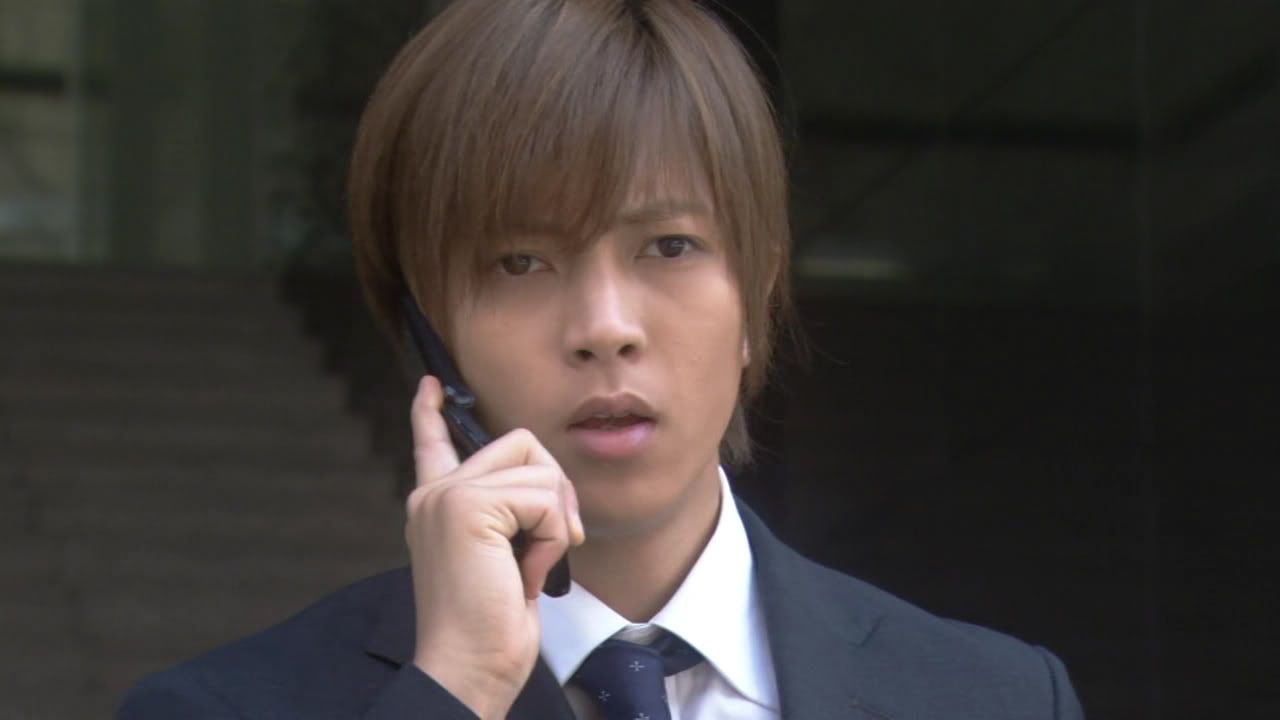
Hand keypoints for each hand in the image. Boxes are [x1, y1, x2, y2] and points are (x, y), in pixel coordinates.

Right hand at [406, 376, 583, 718]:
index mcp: (436, 504)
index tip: (432, 385)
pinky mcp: (468, 505)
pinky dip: (553, 537)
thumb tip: (548, 490)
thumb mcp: (505, 558)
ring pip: (539, 470)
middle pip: (521, 443)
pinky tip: (528, 573)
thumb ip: (511, 516)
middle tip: (557, 540)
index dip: (431, 412)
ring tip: (532, 566)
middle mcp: (434, 493)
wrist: (470, 667)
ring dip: (557, 522)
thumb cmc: (490, 626)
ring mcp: (447, 495)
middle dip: (556, 487)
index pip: (431, 443)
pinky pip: (544, 498)